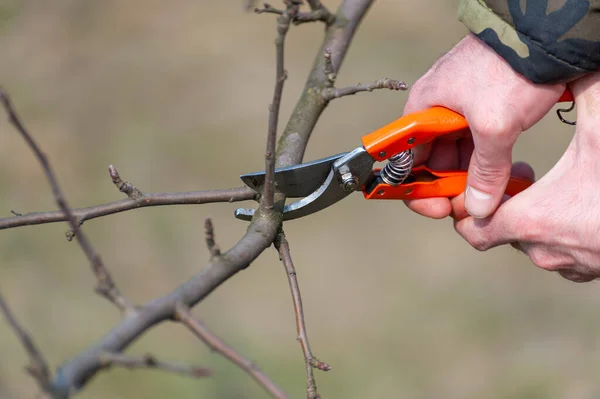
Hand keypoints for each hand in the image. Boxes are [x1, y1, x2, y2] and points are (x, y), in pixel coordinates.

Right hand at [403, 33, 565, 218]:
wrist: (544, 35)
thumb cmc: (510, 67)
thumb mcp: (495, 127)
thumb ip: (484, 172)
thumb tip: (477, 207)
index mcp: (421, 109)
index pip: (404, 158)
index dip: (416, 187)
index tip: (436, 207)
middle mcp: (434, 109)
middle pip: (433, 160)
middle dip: (450, 186)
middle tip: (472, 204)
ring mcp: (458, 108)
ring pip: (456, 154)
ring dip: (472, 176)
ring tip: (494, 190)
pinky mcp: (481, 107)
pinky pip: (475, 143)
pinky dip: (487, 160)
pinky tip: (502, 173)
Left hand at [453, 72, 599, 282]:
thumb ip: (579, 93)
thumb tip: (565, 61)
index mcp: (533, 220)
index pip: (473, 231)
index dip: (468, 210)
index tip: (481, 186)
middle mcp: (544, 251)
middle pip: (504, 231)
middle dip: (508, 204)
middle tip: (525, 174)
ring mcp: (571, 266)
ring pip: (535, 242)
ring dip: (537, 218)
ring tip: (554, 188)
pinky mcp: (594, 271)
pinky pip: (563, 253)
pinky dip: (562, 231)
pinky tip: (580, 204)